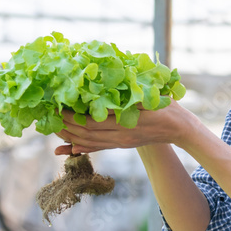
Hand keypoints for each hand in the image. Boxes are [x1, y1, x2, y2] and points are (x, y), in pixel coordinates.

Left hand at [54, 100, 189, 154]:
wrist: (179, 127)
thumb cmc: (165, 105)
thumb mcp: (149, 94)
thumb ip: (130, 91)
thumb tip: (109, 82)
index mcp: (128, 121)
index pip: (95, 121)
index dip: (76, 116)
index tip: (61, 106)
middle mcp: (122, 135)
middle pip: (88, 133)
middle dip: (68, 126)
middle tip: (51, 117)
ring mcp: (121, 142)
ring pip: (91, 143)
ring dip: (71, 137)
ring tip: (56, 129)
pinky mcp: (121, 145)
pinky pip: (98, 149)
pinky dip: (81, 148)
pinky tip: (68, 148)